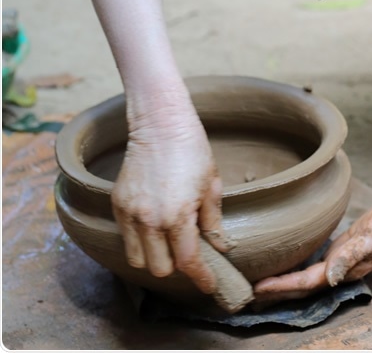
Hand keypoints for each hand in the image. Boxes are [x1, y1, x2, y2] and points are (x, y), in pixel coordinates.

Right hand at [111, 99, 229, 294]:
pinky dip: (138, 239)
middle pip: (160, 268)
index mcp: (177, 216)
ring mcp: (130, 213)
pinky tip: (152, 225)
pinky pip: (125, 237)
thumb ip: (213, 220)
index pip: (187, 262)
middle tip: (187, 250)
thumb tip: (219, 246)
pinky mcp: (117, 204)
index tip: (208, 283)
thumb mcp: (211, 184)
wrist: (160, 123)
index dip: (201, 276)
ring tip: (167, 240)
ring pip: (137, 260)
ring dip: (154, 256)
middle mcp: (150, 220)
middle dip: (175, 265)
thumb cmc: (191, 150)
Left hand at [253, 194, 371, 305]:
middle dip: (277, 291)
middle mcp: (341, 269)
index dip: (281, 286)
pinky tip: (289, 260)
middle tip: (248, 291)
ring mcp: (342, 260)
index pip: (306, 282)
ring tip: (261, 281)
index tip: (257, 287)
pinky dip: (299, 265)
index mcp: (345, 268)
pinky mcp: (344, 248)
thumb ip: (352, 255)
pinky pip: (316, 262)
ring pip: (307, 277)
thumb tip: (330, 276)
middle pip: (303, 286)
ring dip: (285, 281)